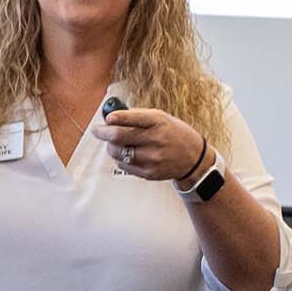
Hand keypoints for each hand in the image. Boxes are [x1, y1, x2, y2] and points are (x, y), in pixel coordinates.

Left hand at [90, 108, 206, 183]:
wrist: (194, 158)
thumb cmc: (173, 134)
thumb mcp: (161, 118)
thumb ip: (137, 117)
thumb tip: (111, 118)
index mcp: (158, 122)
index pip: (133, 118)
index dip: (115, 118)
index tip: (107, 118)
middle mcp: (155, 140)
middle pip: (118, 136)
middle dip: (103, 132)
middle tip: (97, 130)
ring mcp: (152, 158)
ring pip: (117, 152)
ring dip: (110, 146)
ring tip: (114, 143)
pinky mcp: (149, 173)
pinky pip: (123, 165)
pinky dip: (120, 158)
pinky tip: (125, 153)